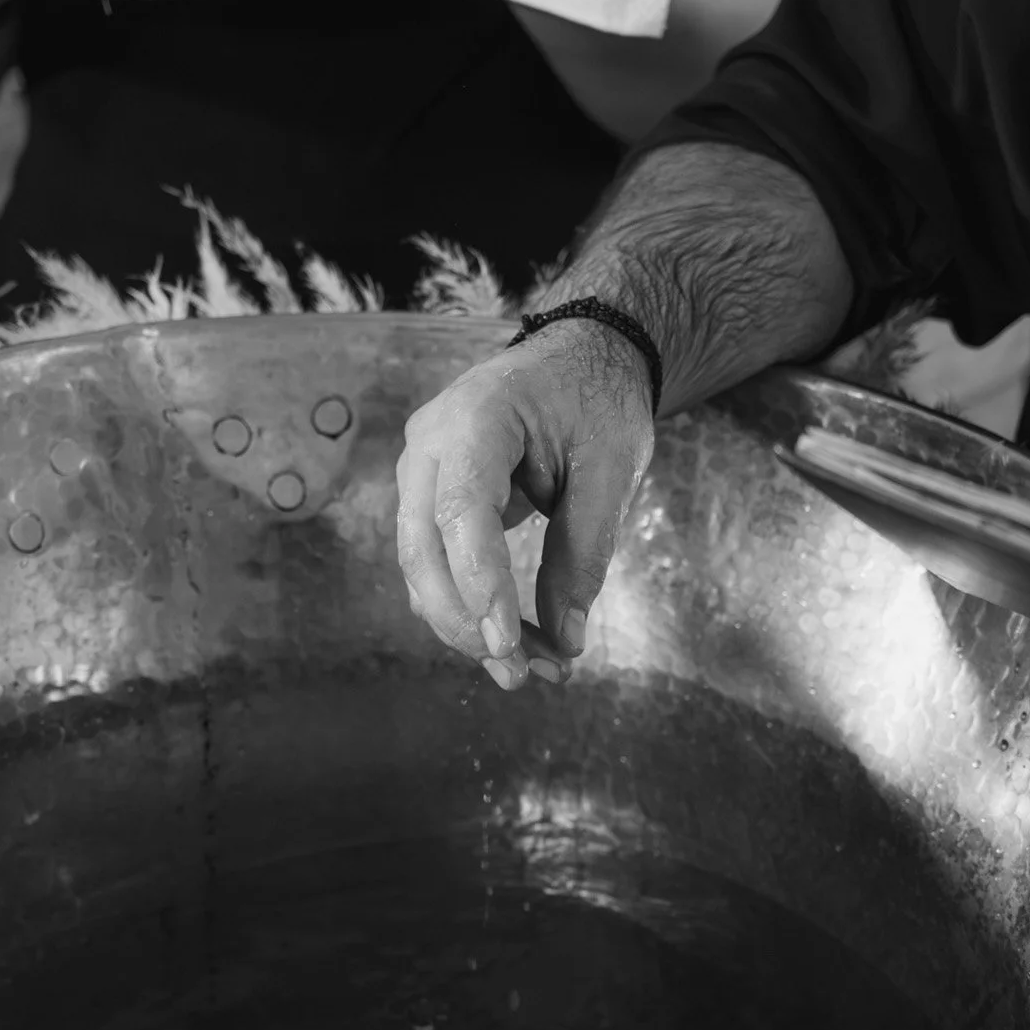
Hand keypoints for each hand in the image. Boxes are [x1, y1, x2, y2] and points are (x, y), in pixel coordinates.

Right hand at [395, 318, 655, 690]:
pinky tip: (514, 641)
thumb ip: (583, 552)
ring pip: (421, 568)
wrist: (581, 355)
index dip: (479, 584)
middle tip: (525, 675)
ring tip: (534, 669)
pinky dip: (469, 606)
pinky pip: (436, 563)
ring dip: (468, 626)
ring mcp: (420, 471)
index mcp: (474, 419)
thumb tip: (566, 639)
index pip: (461, 512)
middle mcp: (428, 445)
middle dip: (467, 623)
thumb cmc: (597, 400)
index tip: (507, 645)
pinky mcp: (429, 497)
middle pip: (422, 551)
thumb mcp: (609, 470)